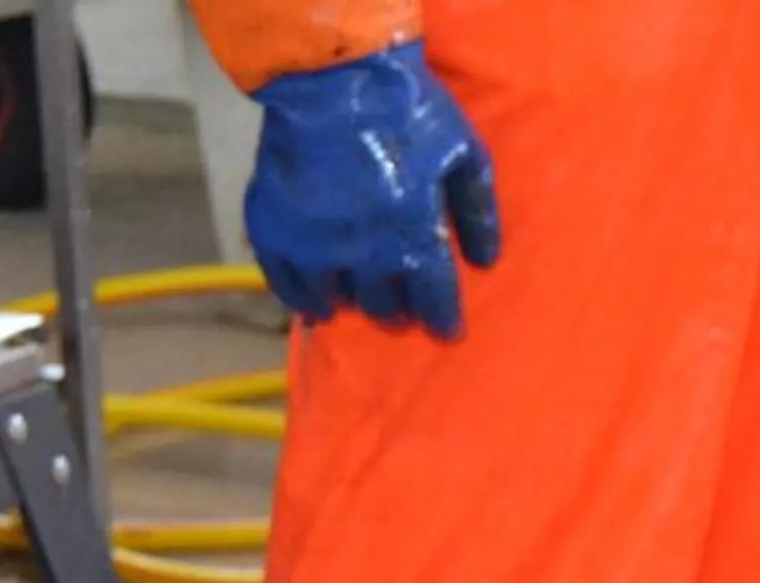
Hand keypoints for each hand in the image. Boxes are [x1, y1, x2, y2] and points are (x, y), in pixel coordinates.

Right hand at [244, 39, 500, 339]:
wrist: (331, 74)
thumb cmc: (409, 110)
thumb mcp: (464, 154)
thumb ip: (477, 211)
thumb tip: (486, 261)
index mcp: (414, 239)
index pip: (433, 302)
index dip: (443, 321)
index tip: (446, 330)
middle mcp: (365, 254)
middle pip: (384, 306)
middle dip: (398, 310)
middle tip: (400, 306)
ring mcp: (315, 244)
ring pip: (336, 299)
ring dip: (352, 303)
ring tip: (356, 300)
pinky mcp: (273, 228)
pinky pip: (283, 282)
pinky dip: (299, 297)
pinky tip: (312, 305)